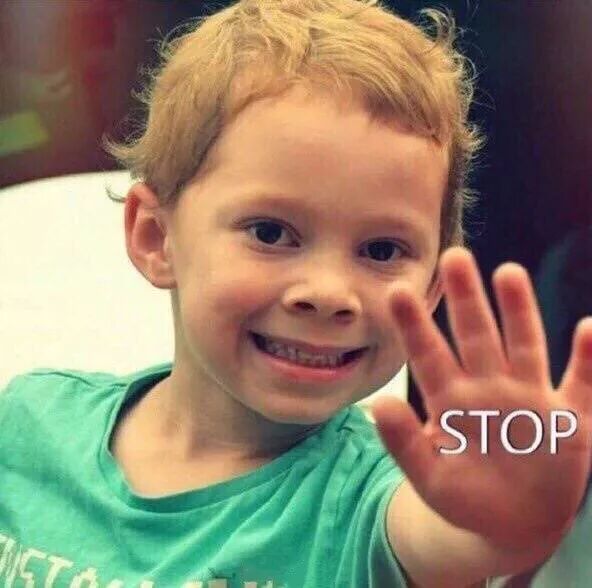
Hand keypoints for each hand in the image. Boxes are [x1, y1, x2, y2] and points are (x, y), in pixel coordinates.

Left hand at [373, 246, 591, 548]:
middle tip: (453, 254)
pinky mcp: (569, 421)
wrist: (511, 525)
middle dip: (466, 298)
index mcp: (453, 401)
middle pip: (476, 335)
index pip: (429, 355)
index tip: (396, 290)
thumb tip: (376, 404)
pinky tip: (588, 328)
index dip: (414, 324)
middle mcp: (490, 389)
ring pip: (524, 346)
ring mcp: (530, 400)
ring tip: (507, 272)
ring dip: (519, 312)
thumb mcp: (429, 476)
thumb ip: (403, 443)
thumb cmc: (465, 497)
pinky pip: (581, 385)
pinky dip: (588, 359)